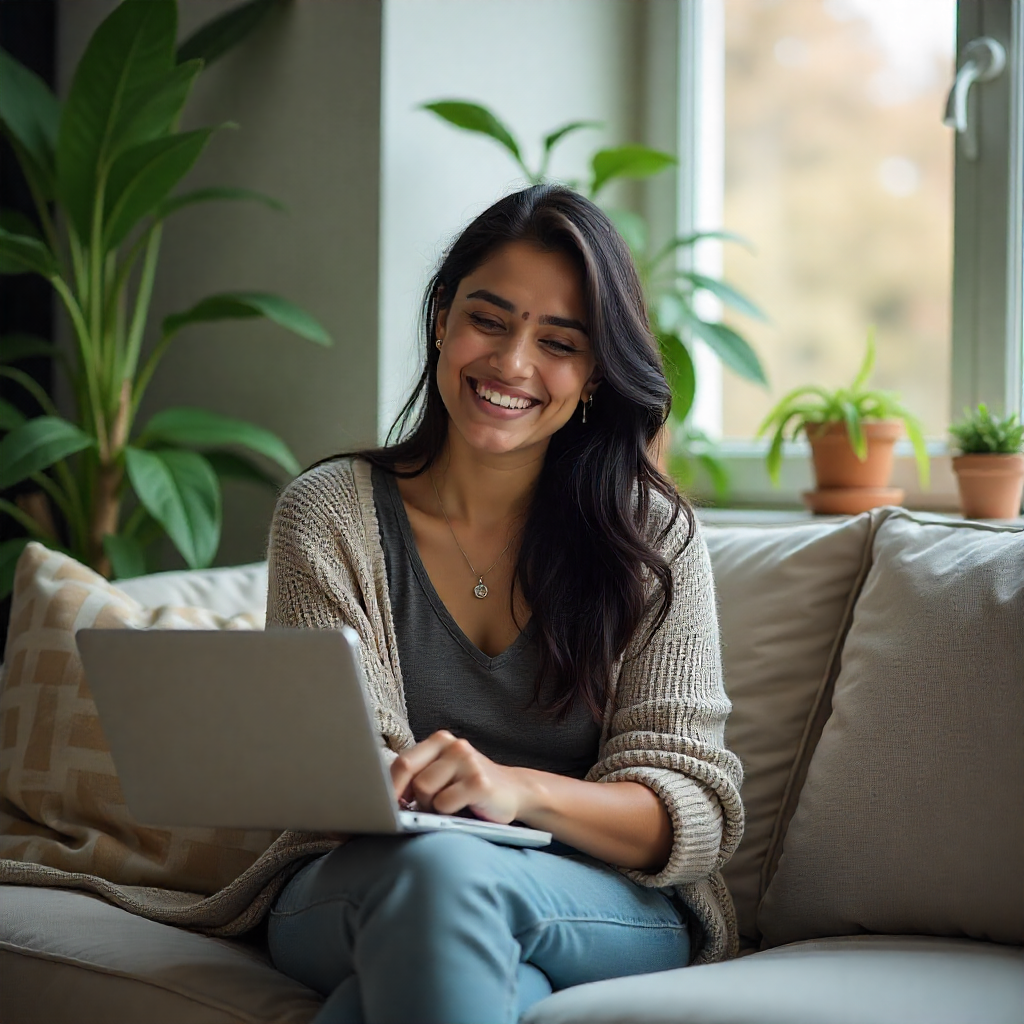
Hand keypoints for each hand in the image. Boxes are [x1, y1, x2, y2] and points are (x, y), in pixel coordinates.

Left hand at [390, 730, 525, 823]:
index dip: (388, 786)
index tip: (380, 806)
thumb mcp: (442, 774)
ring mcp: (468, 762)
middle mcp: (454, 745)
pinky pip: (445, 803)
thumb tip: (383, 799)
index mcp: (440, 740)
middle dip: (409, 797)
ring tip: (447, 807)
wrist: (514, 791)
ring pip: (424, 789)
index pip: (401, 762)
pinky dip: (447, 812)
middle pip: (409, 774)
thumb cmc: (468, 787)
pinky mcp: (479, 782)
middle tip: (420, 809)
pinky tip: (462, 808)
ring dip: (430, 807)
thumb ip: (417, 777)